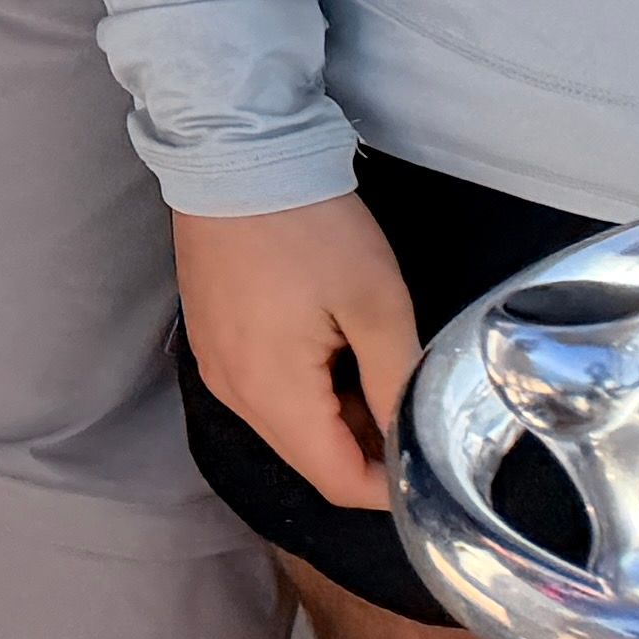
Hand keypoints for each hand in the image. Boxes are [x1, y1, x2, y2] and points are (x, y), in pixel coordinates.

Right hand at [175, 192, 421, 510]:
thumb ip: (399, 385)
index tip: (431, 458)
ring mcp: (213, 363)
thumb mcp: (377, 305)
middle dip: (365, 450)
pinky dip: (302, 390)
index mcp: (271, 391)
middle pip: (308, 458)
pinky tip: (326, 346)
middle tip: (409, 404)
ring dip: (334, 419)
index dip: (390, 487)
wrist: (232, 151)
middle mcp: (231, 391)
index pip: (337, 482)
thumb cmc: (311, 228)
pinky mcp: (208, 336)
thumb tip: (415, 445)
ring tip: (371, 367)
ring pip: (284, 427)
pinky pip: (260, 391)